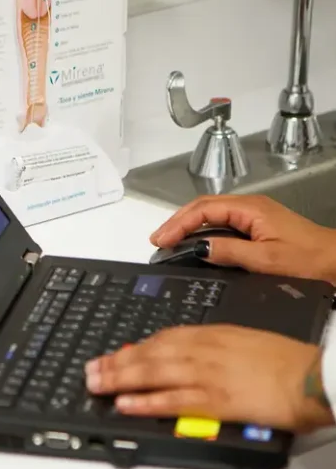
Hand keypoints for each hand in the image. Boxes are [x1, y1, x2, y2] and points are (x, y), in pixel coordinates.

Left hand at [85, 325, 334, 433]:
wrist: (312, 373)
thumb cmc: (285, 360)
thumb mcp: (244, 341)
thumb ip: (216, 346)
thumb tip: (194, 354)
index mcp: (211, 335)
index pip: (162, 338)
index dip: (134, 348)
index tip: (115, 354)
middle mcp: (202, 351)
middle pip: (149, 353)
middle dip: (116, 362)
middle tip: (91, 368)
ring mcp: (206, 375)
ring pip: (152, 373)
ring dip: (119, 378)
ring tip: (95, 384)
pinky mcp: (215, 400)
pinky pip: (172, 400)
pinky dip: (145, 401)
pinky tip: (125, 404)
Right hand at [151, 195, 335, 283]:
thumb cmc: (311, 259)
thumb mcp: (265, 260)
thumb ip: (228, 252)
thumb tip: (198, 247)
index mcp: (250, 208)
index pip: (203, 209)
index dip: (178, 223)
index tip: (162, 239)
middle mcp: (250, 208)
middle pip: (203, 208)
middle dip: (177, 222)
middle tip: (158, 240)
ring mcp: (254, 218)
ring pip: (212, 216)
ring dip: (189, 227)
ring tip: (170, 241)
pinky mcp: (257, 229)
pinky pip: (222, 225)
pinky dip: (203, 233)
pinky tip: (196, 245)